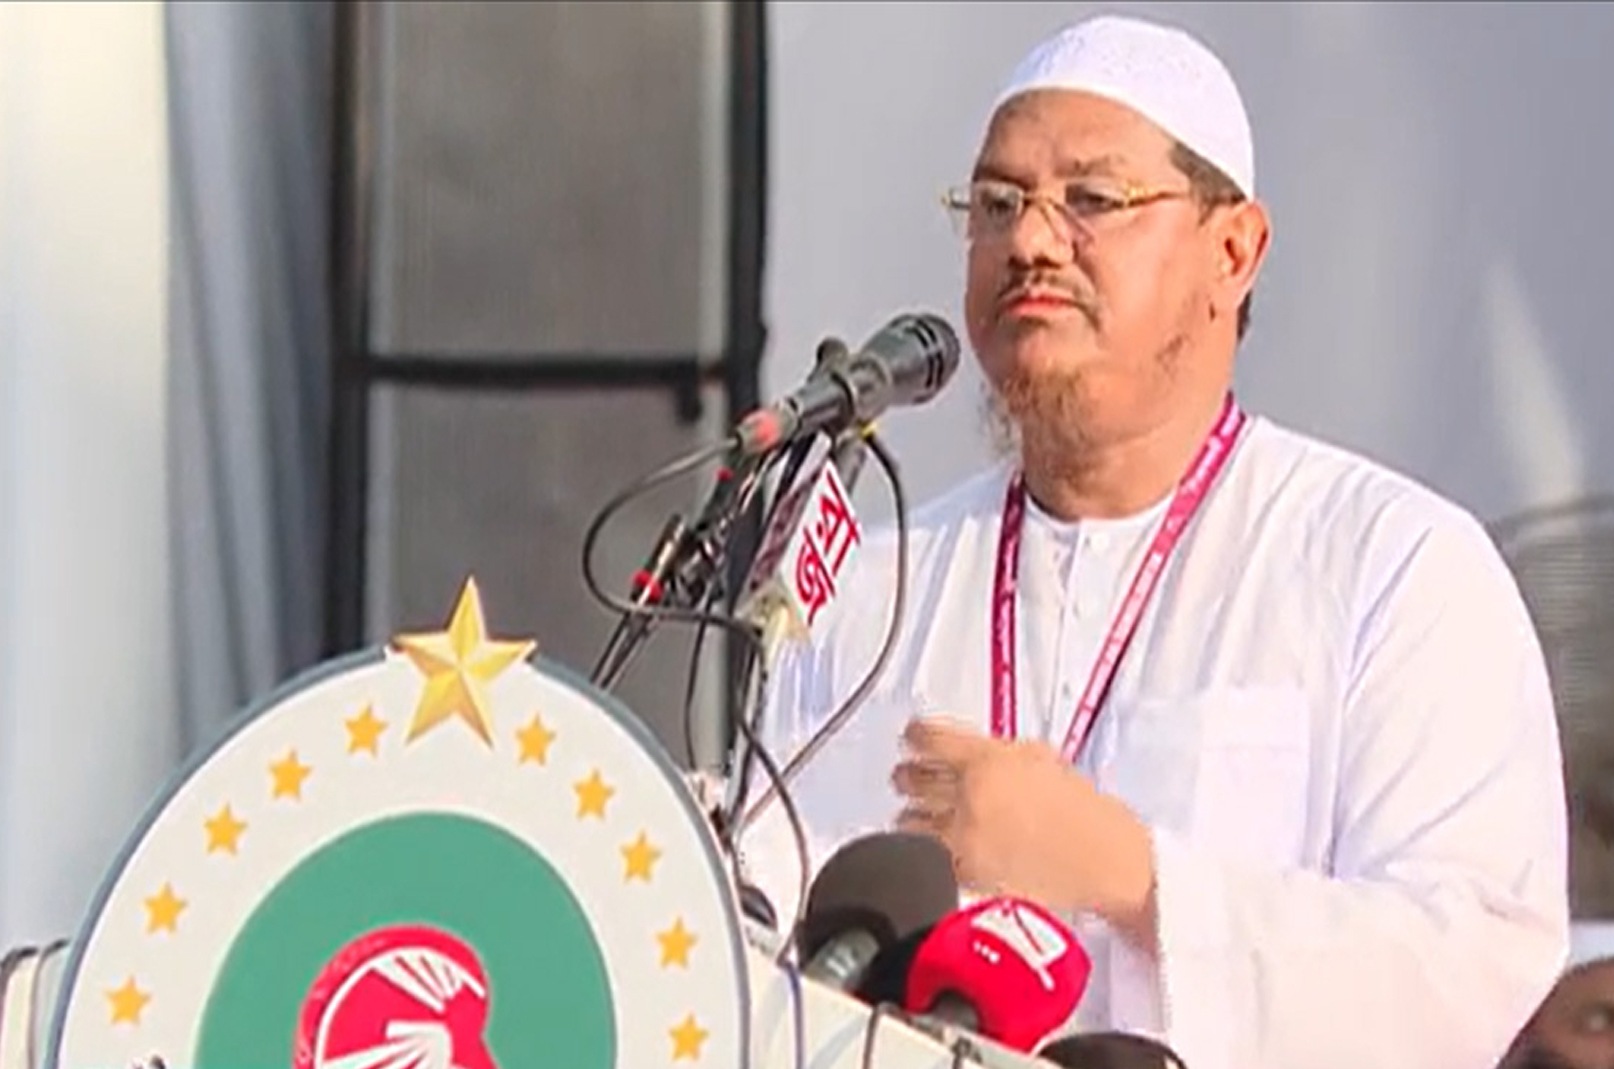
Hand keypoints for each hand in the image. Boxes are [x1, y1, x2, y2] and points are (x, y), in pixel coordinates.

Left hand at [891, 715, 1157, 939]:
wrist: (1100, 857)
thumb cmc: (1079, 806)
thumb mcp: (1036, 756)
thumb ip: (991, 751)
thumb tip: (957, 751)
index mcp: (986, 761)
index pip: (928, 739)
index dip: (915, 736)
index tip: (912, 738)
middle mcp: (969, 796)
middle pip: (912, 779)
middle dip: (907, 776)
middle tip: (906, 775)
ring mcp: (964, 837)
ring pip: (911, 822)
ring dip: (911, 814)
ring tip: (914, 812)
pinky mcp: (967, 873)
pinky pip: (931, 856)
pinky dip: (929, 849)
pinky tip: (934, 844)